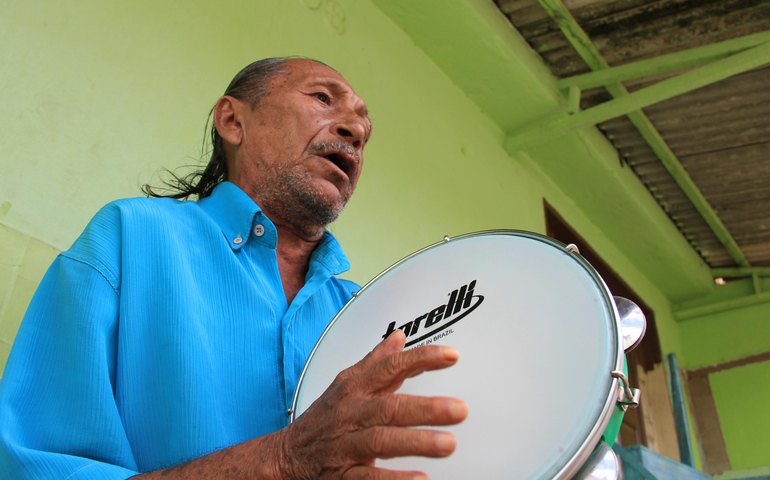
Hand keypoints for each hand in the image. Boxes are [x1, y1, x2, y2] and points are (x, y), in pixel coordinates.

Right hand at [276, 329, 467, 478]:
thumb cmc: (324, 418)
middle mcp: (351, 413)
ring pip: (381, 441)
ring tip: (448, 444)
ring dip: (416, 442)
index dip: (421, 359)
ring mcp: (346, 445)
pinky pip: (368, 479)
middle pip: (389, 407)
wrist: (286, 457)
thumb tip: (399, 337)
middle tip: (460, 409)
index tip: (452, 357)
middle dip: (426, 408)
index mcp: (354, 388)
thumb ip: (376, 362)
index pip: (390, 367)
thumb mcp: (346, 383)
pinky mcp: (342, 476)